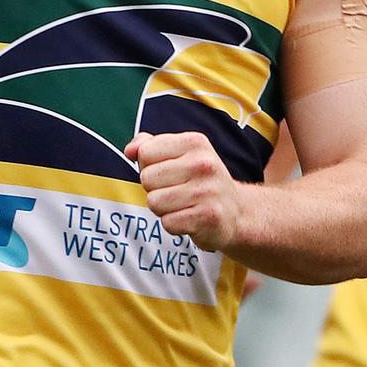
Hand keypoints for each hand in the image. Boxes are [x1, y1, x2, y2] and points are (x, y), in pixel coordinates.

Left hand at [124, 132, 239, 251]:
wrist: (236, 211)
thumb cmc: (198, 180)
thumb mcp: (178, 154)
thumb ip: (148, 145)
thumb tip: (130, 151)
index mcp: (194, 142)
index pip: (145, 152)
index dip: (149, 166)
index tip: (168, 172)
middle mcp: (203, 163)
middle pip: (146, 178)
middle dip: (155, 189)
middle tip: (177, 190)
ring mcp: (207, 190)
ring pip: (154, 202)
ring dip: (163, 208)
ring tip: (182, 204)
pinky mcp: (208, 217)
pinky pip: (167, 223)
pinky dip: (174, 224)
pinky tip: (189, 218)